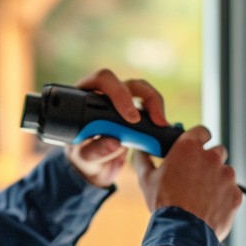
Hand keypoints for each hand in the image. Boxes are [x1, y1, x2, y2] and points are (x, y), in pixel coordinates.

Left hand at [64, 68, 169, 187]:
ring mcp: (121, 101)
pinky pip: (151, 105)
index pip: (101, 80)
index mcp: (85, 98)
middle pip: (128, 83)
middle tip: (156, 121)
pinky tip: (162, 128)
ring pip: (143, 90)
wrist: (92, 164)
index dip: (119, 93)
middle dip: (146, 97)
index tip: (132, 118)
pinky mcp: (136, 111)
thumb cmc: (82, 156)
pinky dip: (159, 114)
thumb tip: (115, 142)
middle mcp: (104, 94)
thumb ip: (95, 152)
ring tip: (161, 125)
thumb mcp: (84, 158)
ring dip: (155, 104)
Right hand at [132, 126, 242, 241]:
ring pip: (225, 172)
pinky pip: (232, 191)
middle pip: (217, 151)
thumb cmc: (164, 204)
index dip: (199, 138)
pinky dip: (224, 197)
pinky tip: (209, 206)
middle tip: (195, 176)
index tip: (196, 147)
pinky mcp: (236, 193)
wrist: (183, 231)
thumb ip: (144, 159)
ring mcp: (226, 175)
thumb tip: (140, 151)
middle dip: (209, 161)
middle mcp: (211, 157)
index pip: (202, 131)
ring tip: (201, 196)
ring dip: (217, 180)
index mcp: (189, 148)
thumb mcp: (147, 179)